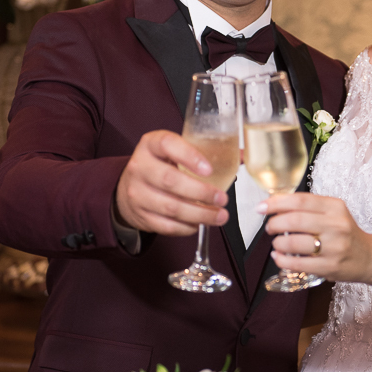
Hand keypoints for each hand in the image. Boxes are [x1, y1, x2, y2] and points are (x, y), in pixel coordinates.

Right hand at [115, 130, 229, 236]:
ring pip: (171, 207)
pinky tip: (199, 223)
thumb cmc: (159, 165)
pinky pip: (166, 225)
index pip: (168, 144)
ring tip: (219, 216)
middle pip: (170, 180)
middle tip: (222, 199)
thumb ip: (203, 151)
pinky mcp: (140, 215)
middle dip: (201, 193)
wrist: (128, 187)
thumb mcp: (173, 150)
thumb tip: (243, 157)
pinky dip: (187, 227)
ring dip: (199, 214)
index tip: (210, 169)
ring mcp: (137, 192)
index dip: (189, 156)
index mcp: (151, 144)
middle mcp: (140, 166)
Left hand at [260, 193, 371, 282]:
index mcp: (335, 207)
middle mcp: (337, 224)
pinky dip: (283, 260)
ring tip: (277, 243)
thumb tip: (274, 204)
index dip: (276, 202)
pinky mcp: (330, 266)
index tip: (261, 207)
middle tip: (269, 227)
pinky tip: (279, 258)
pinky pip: (299, 264)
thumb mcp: (333, 213)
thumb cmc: (344, 233)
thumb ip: (308, 207)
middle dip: (275, 223)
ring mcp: (334, 247)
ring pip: (295, 242)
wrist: (368, 257)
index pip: (300, 200)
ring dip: (278, 243)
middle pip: (295, 220)